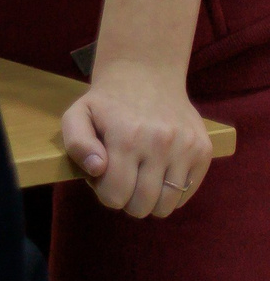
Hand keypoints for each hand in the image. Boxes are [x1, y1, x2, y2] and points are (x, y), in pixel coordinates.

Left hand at [61, 60, 214, 217]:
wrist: (146, 75)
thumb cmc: (107, 103)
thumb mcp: (77, 115)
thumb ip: (77, 144)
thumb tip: (98, 169)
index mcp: (125, 138)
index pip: (115, 195)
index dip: (104, 192)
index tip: (104, 177)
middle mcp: (160, 144)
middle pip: (142, 205)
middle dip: (127, 201)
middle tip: (122, 180)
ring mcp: (186, 148)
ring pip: (167, 205)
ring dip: (150, 202)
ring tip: (140, 179)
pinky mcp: (204, 151)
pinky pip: (187, 193)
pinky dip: (172, 194)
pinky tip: (159, 174)